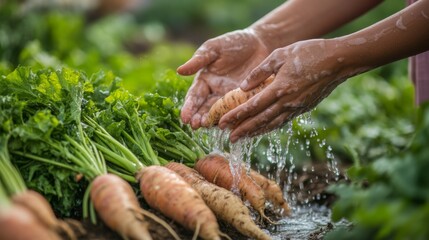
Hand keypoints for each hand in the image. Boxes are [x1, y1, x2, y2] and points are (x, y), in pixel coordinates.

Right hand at [177, 29, 270, 128]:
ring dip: (214, 122)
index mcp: (205, 81)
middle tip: (195, 125)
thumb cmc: (234, 42)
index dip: (189, 108)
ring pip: (221, 114)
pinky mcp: (245, 102)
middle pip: (205, 109)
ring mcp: (231, 100)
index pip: (194, 97)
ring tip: (209, 126)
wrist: (261, 44)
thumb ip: (199, 60)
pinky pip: (239, 112)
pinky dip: (235, 120)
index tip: (185, 118)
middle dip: (199, 118)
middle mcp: (216, 94)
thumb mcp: (214, 48)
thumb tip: (179, 70)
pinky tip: (232, 125)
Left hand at [219, 38, 360, 141]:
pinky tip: (263, 129)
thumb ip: (261, 71)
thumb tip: (243, 86)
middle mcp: (287, 102)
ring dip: (255, 132)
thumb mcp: (281, 54)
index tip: (222, 123)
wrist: (339, 61)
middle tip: (228, 138)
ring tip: (242, 138)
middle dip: (243, 130)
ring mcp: (297, 107)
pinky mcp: (304, 108)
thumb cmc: (310, 53)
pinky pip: (283, 121)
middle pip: (260, 120)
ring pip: (272, 124)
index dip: (236, 116)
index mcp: (280, 88)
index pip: (252, 106)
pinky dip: (270, 127)